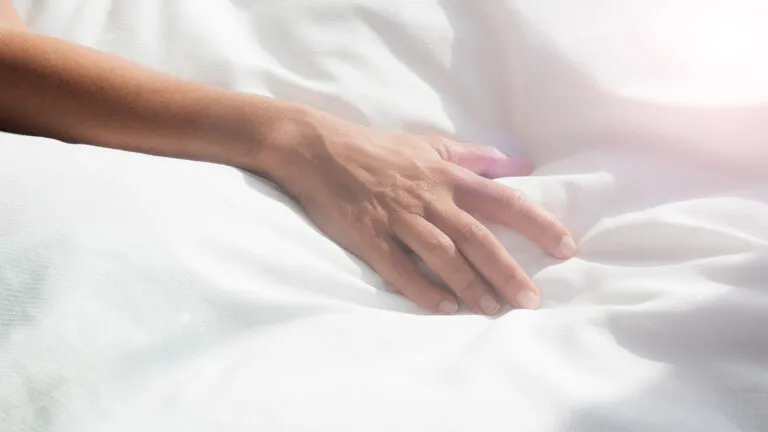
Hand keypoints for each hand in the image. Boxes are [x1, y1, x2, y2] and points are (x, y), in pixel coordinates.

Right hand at [256, 107, 575, 314]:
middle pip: (478, 238)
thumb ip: (473, 155)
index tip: (565, 246)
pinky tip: (444, 309)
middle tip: (531, 300)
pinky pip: (400, 267)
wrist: (318, 150)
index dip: (537, 223)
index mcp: (446, 175)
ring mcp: (398, 218)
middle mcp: (429, 198)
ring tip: (493, 310)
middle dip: (507, 270)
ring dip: (470, 285)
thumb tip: (516, 163)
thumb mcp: (428, 144)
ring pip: (443, 255)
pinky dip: (422, 289)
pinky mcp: (370, 236)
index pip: (502, 201)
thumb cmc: (377, 148)